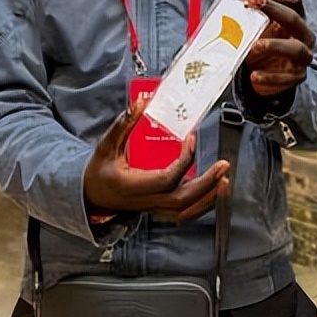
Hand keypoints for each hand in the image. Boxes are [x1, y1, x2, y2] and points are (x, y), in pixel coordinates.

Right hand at [83, 98, 229, 223]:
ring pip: (186, 210)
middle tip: (223, 165)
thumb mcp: (106, 146)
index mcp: (133, 186)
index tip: (191, 138)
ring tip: (224, 179)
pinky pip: (184, 213)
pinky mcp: (159, 209)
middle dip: (206, 183)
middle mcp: (146, 200)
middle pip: (182, 199)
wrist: (92, 196)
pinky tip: (214, 192)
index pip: (166, 179)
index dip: (184, 160)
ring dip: (209, 197)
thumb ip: (123, 125)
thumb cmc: (100, 171)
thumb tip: (140, 103)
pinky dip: (202, 205)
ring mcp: (154, 208)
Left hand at [241, 0, 314, 96]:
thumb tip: (231, 9)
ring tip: (254, 47)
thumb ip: (251, 19)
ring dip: (273, 45)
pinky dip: (269, 77)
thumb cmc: (262, 47)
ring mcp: (302, 58)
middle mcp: (303, 36)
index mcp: (295, 19)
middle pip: (294, 18)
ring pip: (295, 48)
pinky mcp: (296, 78)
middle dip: (273, 10)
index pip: (292, 1)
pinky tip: (254, 75)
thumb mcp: (258, 30)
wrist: (266, 76)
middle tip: (252, 9)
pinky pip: (285, 78)